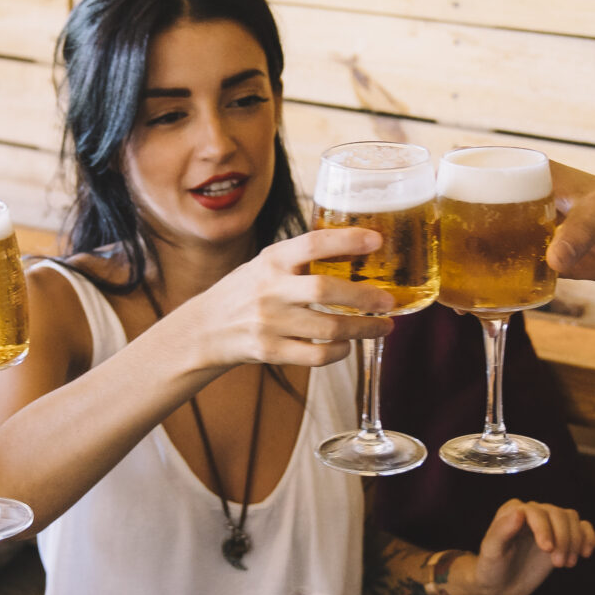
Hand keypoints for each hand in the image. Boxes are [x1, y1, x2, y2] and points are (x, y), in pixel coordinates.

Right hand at [177, 228, 396, 369]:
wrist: (205, 328)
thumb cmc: (246, 291)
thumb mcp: (266, 265)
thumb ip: (302, 259)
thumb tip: (357, 249)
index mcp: (272, 260)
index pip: (313, 243)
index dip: (347, 240)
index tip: (377, 240)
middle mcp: (270, 289)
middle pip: (325, 290)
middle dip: (364, 296)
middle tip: (388, 301)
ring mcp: (268, 322)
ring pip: (328, 327)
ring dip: (363, 328)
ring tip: (383, 327)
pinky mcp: (269, 351)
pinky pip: (316, 355)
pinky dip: (339, 351)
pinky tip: (348, 345)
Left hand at [460, 499, 594, 594]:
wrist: (500, 584)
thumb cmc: (491, 567)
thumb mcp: (491, 551)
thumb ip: (502, 531)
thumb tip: (520, 512)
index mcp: (513, 511)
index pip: (537, 511)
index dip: (545, 528)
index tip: (547, 549)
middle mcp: (533, 513)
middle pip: (559, 515)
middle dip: (563, 539)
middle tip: (559, 564)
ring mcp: (549, 524)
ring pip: (572, 519)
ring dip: (575, 541)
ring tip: (566, 564)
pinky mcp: (562, 536)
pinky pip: (582, 528)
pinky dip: (588, 537)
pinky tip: (585, 553)